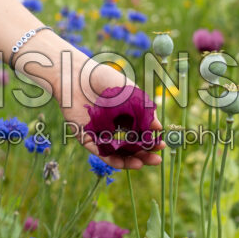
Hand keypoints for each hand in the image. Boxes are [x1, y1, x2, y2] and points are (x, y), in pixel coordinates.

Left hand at [55, 50, 163, 169]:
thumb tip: (158, 128)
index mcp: (124, 117)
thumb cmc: (103, 78)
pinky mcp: (87, 138)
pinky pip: (102, 153)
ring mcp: (100, 135)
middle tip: (157, 159)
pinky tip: (129, 162)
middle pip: (131, 147)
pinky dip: (115, 160)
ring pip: (118, 153)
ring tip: (144, 163)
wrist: (77, 74)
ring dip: (132, 161)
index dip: (151, 142)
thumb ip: (143, 110)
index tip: (162, 145)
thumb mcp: (129, 92)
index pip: (140, 135)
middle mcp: (114, 128)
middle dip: (144, 155)